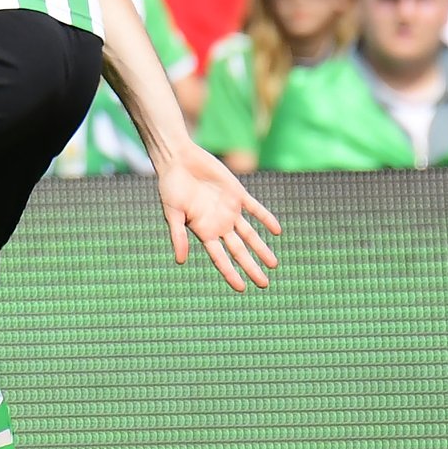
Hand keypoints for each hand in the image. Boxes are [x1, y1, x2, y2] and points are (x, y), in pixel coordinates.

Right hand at [156, 145, 280, 291]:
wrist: (179, 160)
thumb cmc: (170, 186)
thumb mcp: (172, 213)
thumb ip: (178, 236)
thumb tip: (180, 261)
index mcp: (203, 231)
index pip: (220, 258)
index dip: (231, 274)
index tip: (242, 288)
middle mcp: (218, 224)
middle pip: (239, 251)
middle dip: (251, 267)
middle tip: (264, 284)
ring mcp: (229, 210)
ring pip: (250, 234)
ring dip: (262, 248)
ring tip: (274, 264)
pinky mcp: (237, 194)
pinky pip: (255, 209)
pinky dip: (266, 219)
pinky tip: (277, 231)